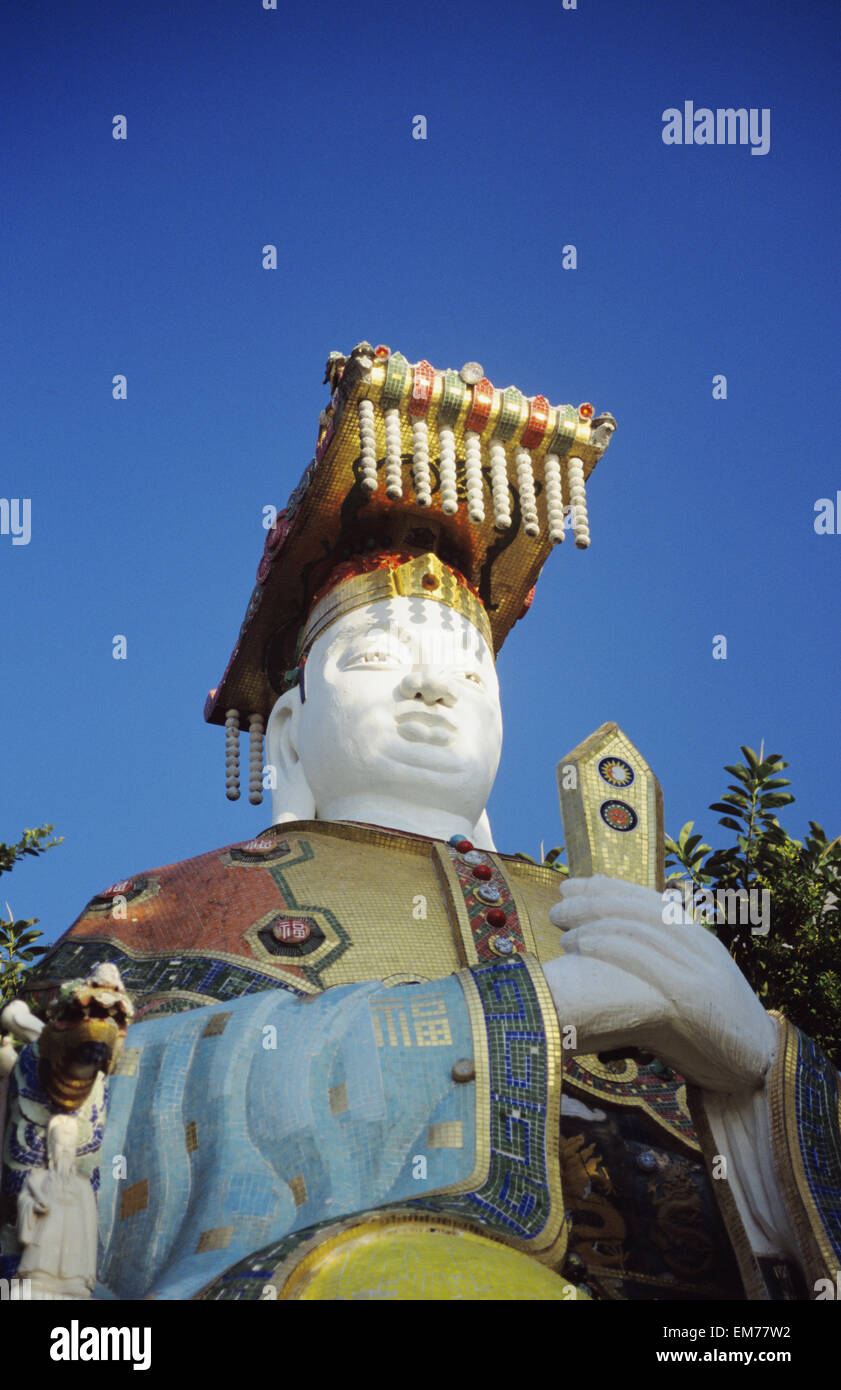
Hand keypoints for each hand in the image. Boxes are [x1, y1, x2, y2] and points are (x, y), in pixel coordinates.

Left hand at [541, 875, 777, 1092]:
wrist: (758, 1066)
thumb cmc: (716, 1031)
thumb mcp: (696, 984)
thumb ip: (668, 961)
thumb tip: (621, 946)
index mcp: (700, 939)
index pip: (648, 900)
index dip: (609, 888)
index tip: (576, 884)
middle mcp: (699, 946)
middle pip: (639, 908)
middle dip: (595, 899)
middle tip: (559, 900)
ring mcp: (695, 970)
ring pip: (637, 928)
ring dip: (594, 921)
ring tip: (562, 926)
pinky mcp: (688, 998)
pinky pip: (643, 958)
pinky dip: (609, 945)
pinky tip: (582, 943)